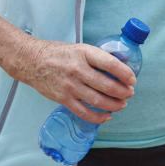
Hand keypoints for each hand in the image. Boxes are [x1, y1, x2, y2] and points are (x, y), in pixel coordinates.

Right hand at [12, 39, 135, 124]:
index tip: (132, 79)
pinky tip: (106, 116)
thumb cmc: (57, 54)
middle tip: (129, 93)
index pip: (110, 63)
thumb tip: (117, 69)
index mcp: (83, 53)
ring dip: (114, 105)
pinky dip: (98, 117)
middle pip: (106, 85)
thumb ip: (95, 58)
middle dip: (122, 92)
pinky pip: (84, 112)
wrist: (32, 61)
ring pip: (98, 100)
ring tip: (121, 104)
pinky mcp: (63, 98)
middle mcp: (77, 70)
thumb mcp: (78, 49)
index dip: (124, 73)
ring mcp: (70, 86)